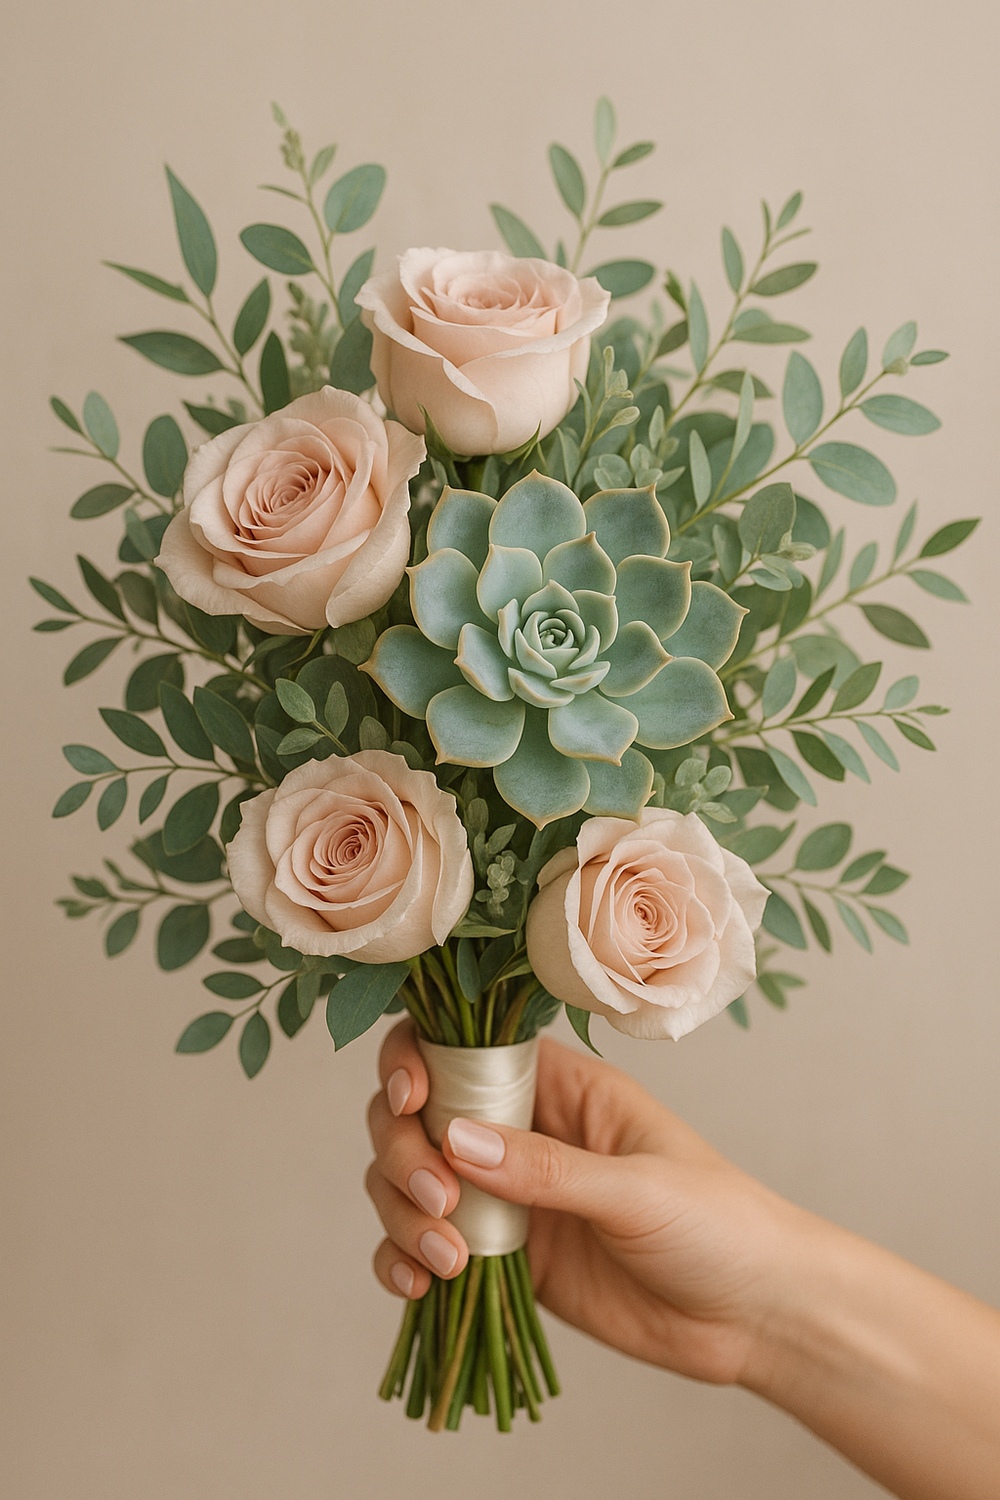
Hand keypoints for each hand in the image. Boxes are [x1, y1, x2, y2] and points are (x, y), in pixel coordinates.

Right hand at [366, 1019, 796, 1384]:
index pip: (464, 1049)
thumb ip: (547, 1168)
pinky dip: (404, 1263)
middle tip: (439, 1200)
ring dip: (403, 1215)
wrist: (756, 1316)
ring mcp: (507, 1198)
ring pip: (411, 1183)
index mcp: (562, 1087)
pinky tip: (418, 1286)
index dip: (416, 1061)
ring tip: (447, 1259)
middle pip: (417, 1116)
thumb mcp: (639, 1188)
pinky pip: (426, 1250)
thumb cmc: (720, 1224)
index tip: (409, 1100)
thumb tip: (453, 1140)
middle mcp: (523, 1133)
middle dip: (404, 1152)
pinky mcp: (504, 1261)